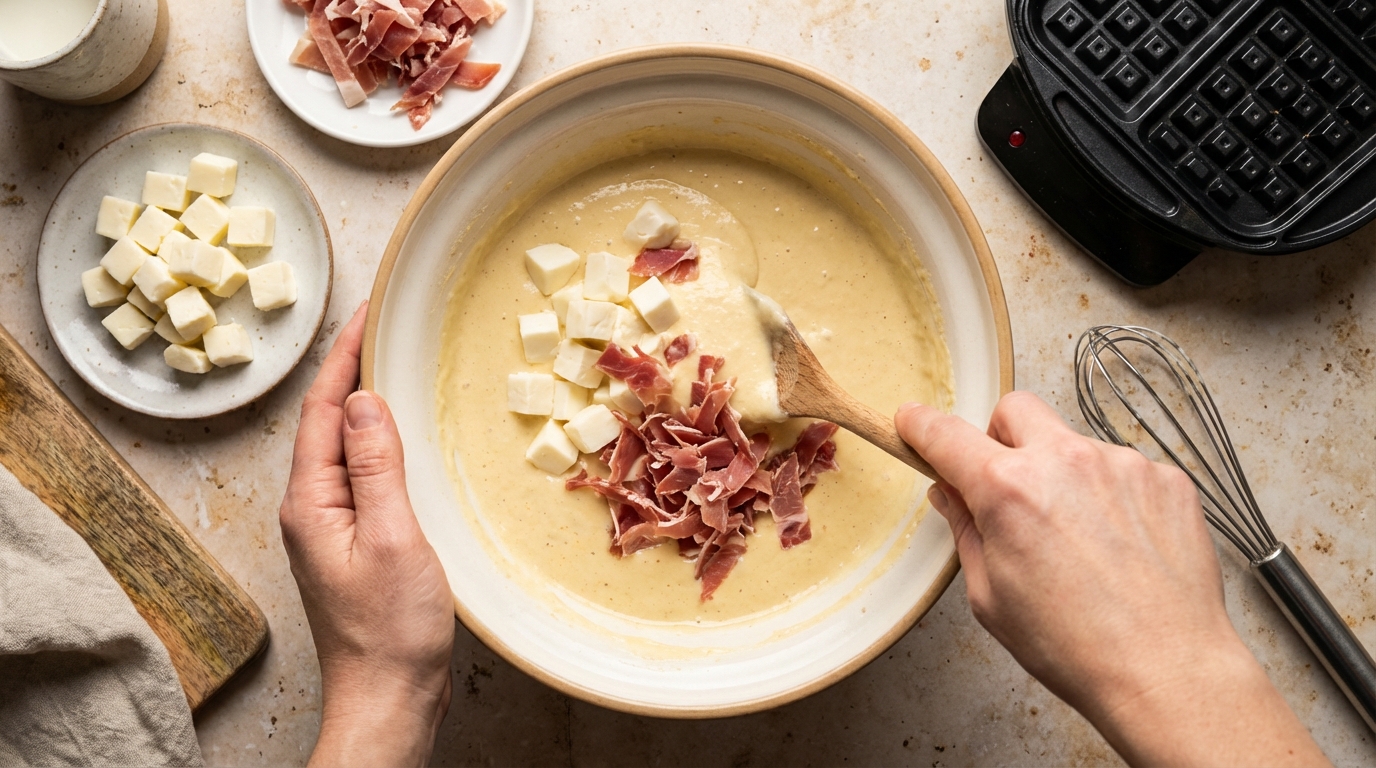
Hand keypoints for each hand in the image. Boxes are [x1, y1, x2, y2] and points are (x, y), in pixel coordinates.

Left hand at [280, 303, 454, 767]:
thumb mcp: (392, 539)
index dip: (345, 357)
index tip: (368, 312)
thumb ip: (376, 467)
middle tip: (385, 324)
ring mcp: (331, 528)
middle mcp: (312, 509)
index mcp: (312, 502)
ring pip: (345, 447)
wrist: (388, 699)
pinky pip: (363, 475)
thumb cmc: (391, 631)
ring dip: (366, 404)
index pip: (321, 410)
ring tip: (395, 363)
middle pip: (327, 422)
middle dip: (352, 369)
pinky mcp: (355, 544)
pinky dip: (382, 442)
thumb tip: (363, 400)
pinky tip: (405, 437)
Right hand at [897, 392, 1326, 766]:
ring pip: (1073, 444)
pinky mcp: (1166, 479)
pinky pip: (1123, 469)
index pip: (947, 435)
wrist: (1166, 671)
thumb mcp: (991, 597)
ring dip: (1063, 474)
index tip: (913, 421)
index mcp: (1009, 491)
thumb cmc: (1076, 647)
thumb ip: (967, 532)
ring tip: (1080, 540)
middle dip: (1000, 438)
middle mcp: (1065, 461)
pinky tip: (1120, 546)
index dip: (921, 425)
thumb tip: (952, 496)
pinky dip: (1111, 496)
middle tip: (1006, 484)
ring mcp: (1122, 464)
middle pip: (1015, 411)